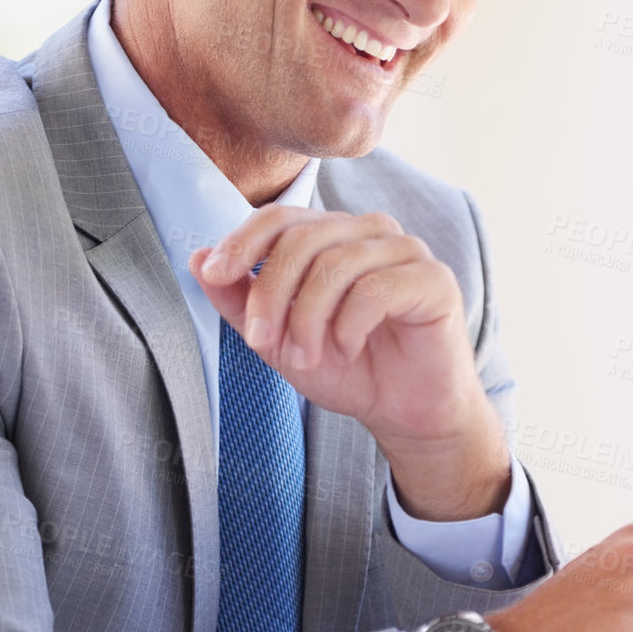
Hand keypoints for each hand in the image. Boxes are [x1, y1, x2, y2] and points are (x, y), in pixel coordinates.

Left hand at [189, 206, 510, 520]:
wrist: (404, 413)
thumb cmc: (347, 370)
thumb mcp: (279, 339)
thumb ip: (240, 301)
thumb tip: (197, 257)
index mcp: (333, 236)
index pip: (281, 218)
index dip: (243, 241)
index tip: (216, 274)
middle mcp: (370, 232)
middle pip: (303, 239)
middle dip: (271, 293)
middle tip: (263, 342)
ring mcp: (406, 252)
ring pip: (337, 263)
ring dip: (308, 319)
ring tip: (306, 358)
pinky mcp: (434, 280)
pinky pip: (377, 289)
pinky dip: (350, 325)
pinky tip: (349, 350)